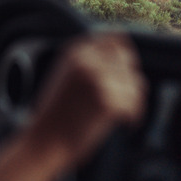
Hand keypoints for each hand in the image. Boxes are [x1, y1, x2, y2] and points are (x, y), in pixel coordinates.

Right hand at [27, 34, 146, 164]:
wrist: (44, 140)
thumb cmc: (55, 115)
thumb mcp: (65, 76)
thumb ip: (88, 64)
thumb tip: (123, 60)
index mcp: (75, 51)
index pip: (116, 40)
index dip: (125, 57)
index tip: (127, 72)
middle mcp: (86, 60)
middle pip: (129, 62)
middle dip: (130, 81)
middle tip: (125, 99)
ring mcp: (97, 79)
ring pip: (136, 84)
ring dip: (133, 101)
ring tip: (123, 115)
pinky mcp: (107, 100)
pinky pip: (135, 104)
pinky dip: (134, 117)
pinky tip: (125, 124)